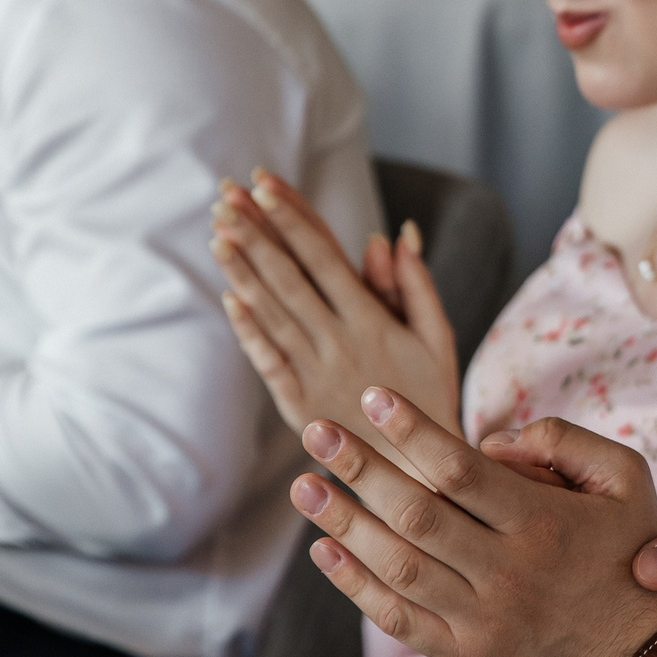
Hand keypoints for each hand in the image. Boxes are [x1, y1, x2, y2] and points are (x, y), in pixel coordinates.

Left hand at [214, 171, 460, 472]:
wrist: (420, 472)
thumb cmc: (431, 396)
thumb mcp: (438, 337)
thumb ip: (416, 284)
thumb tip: (396, 233)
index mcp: (373, 321)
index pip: (323, 256)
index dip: (291, 218)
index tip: (266, 184)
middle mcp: (339, 343)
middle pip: (288, 278)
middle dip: (256, 233)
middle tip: (226, 195)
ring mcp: (315, 374)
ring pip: (271, 314)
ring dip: (241, 272)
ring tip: (218, 234)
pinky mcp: (298, 404)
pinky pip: (267, 360)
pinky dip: (247, 329)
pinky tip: (229, 299)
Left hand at [287, 388, 656, 656]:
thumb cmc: (632, 559)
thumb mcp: (628, 483)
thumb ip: (566, 441)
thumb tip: (492, 439)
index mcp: (543, 523)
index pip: (459, 469)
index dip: (411, 430)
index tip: (371, 397)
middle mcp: (507, 571)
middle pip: (415, 512)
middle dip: (358, 467)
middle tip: (315, 429)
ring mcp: (482, 619)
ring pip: (396, 566)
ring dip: (342, 522)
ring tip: (304, 484)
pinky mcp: (466, 656)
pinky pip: (397, 619)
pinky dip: (355, 585)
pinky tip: (324, 550)